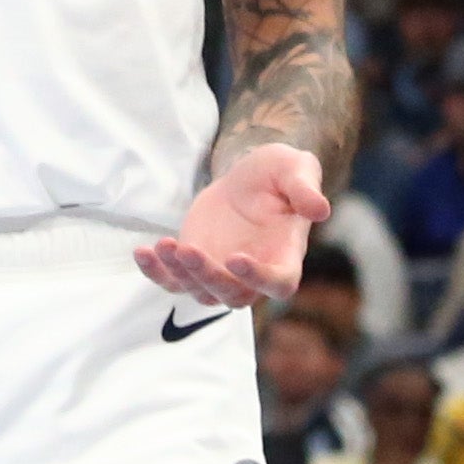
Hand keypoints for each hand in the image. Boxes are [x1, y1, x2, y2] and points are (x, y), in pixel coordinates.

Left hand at [134, 141, 328, 308]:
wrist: (249, 179)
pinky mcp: (195, 265)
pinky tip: (143, 252)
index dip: (259, 279)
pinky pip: (174, 281)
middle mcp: (255, 275)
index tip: (236, 259)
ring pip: (202, 292)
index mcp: (286, 257)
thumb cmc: (279, 175)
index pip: (279, 284)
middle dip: (208, 275)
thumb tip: (320, 208)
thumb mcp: (295, 168)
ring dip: (181, 275)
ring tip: (163, 246)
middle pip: (233, 295)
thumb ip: (306, 188)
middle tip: (187, 249)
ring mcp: (223, 274)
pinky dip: (157, 273)